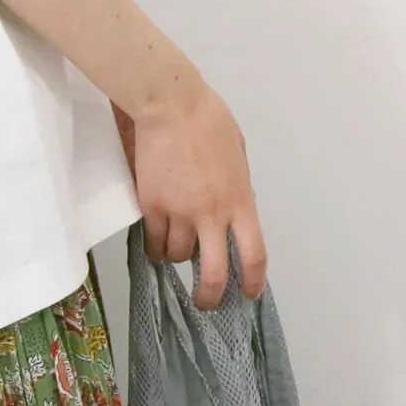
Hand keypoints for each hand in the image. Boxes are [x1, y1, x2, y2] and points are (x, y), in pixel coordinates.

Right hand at [112, 81, 266, 308]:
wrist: (171, 105)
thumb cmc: (209, 120)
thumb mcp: (238, 156)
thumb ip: (237, 187)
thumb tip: (234, 205)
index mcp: (240, 201)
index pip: (254, 254)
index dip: (253, 281)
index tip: (247, 293)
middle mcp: (212, 214)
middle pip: (214, 271)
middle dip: (210, 294)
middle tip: (205, 301)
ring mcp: (180, 211)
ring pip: (177, 254)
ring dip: (177, 257)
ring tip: (173, 250)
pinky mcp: (152, 204)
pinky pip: (152, 239)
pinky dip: (154, 245)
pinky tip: (154, 241)